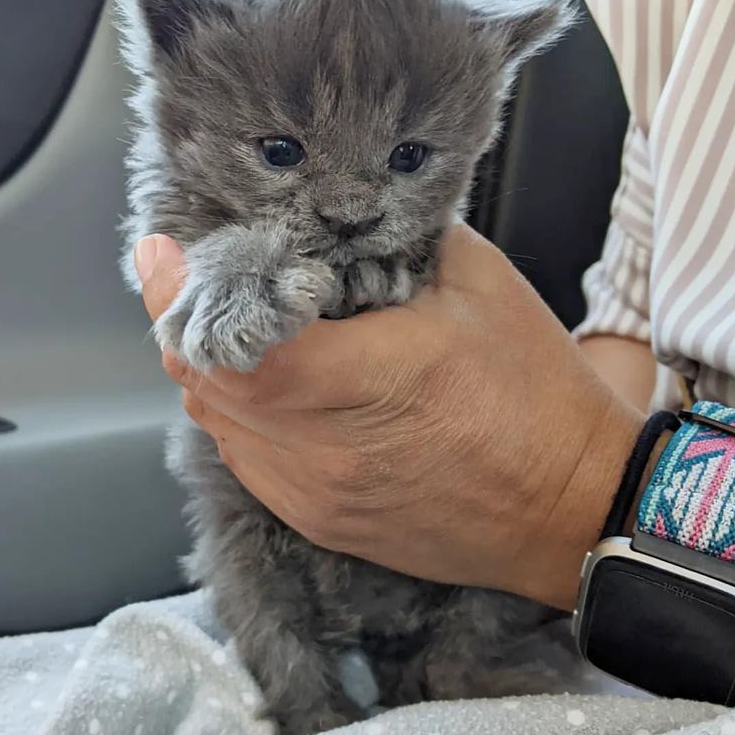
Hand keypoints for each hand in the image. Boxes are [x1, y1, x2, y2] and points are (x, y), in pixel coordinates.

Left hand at [134, 225, 642, 609]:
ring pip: (216, 425)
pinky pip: (247, 460)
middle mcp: (329, 451)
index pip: (234, 350)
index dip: (181, 300)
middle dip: (187, 326)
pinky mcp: (321, 521)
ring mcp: (318, 495)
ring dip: (214, 371)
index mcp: (371, 381)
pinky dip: (242, 415)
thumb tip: (334, 214)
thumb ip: (396, 237)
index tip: (163, 254)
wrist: (571, 509)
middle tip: (203, 280)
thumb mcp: (479, 285)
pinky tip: (280, 388)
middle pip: (204, 386)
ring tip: (245, 329)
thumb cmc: (536, 396)